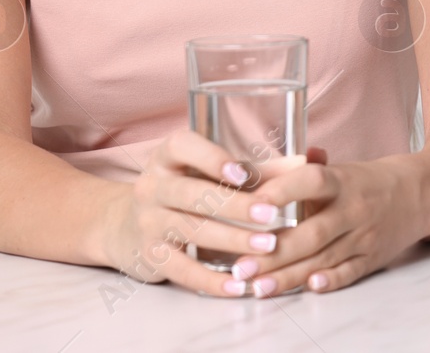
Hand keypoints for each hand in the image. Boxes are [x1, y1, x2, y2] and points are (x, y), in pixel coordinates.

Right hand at [99, 128, 289, 296]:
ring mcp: (148, 221)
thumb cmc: (185, 190)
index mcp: (168, 156)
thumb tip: (304, 162)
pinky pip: (181, 269)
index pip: (183, 146)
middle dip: (235, 205)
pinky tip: (238, 285)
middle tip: (272, 215)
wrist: (125, 226)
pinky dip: (211, 280)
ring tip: (267, 246)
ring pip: (191, 230)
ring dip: (232, 240)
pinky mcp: (149, 255)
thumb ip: (257, 169)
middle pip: (194, 194)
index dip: (212, 158)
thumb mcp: (210, 174)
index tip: (242, 173)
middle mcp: (152, 185)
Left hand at [229, 147, 429, 296]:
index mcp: (341, 180)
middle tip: (241, 266)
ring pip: (325, 257)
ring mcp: (365, 235)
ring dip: (290, 274)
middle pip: (313, 232)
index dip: (282, 191)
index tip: (253, 204)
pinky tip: (309, 287)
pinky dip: (330, 281)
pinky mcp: (372, 257)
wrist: (419, 194)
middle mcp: (354, 208)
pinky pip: (350, 272)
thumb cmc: (366, 182)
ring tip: (258, 286)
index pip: (311, 181)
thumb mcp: (336, 169)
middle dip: (275, 252)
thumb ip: (292, 172)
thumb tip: (243, 170)